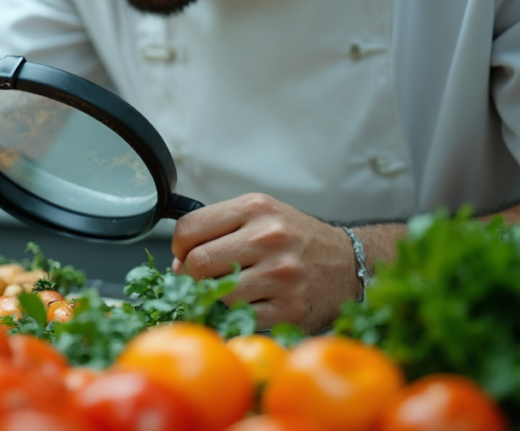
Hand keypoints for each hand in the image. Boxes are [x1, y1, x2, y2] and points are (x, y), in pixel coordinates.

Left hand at [171, 193, 358, 332]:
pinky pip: (239, 318)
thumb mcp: (260, 216)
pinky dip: (234, 317)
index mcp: (255, 208)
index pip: (189, 229)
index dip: (179, 247)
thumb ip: (217, 230)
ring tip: (228, 291)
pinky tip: (245, 306)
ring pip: (217, 294)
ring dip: (214, 298)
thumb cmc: (295, 240)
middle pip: (198, 263)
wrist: (349, 264)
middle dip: (192, 275)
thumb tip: (178, 264)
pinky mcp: (290, 308)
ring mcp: (281, 274)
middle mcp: (269, 237)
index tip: (185, 255)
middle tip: (203, 278)